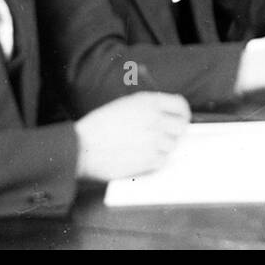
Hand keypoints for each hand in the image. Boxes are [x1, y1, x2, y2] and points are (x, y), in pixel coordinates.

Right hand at [73, 92, 190, 181]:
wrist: (82, 146)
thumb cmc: (100, 126)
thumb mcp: (126, 104)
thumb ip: (149, 106)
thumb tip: (169, 113)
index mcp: (149, 102)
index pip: (181, 106)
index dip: (182, 114)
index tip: (180, 120)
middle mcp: (155, 119)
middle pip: (181, 127)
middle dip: (175, 132)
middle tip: (165, 137)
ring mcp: (154, 140)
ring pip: (173, 145)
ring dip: (163, 147)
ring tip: (145, 148)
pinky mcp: (149, 160)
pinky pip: (163, 160)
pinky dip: (156, 161)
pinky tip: (143, 158)